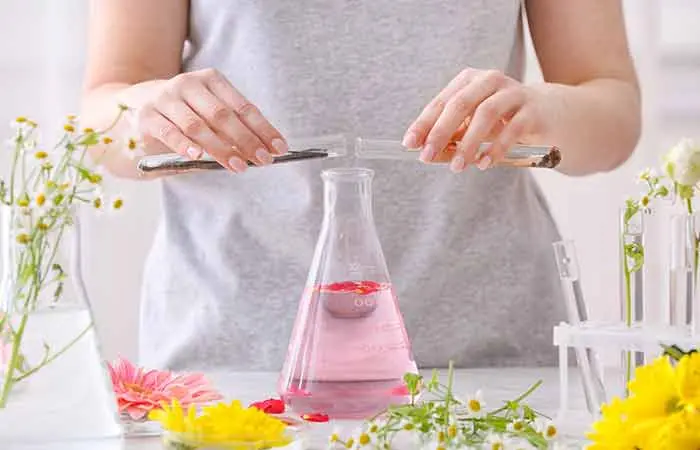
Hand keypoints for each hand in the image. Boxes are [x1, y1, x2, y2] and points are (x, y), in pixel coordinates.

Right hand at [132, 68, 286, 172]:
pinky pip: (169, 132)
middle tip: (263, 160)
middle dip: (247, 140)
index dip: (263, 129)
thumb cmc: (185, 113)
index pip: (243, 107)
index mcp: (212, 80)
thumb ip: (232, 128)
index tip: (279, 148)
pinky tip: (198, 155)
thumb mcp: (210, 114)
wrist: (137, 103)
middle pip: (223, 115)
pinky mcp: (147, 116)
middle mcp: (189, 84)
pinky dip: (185, 145)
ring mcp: (166, 99)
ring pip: (198, 125)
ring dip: (221, 148)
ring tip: (238, 166)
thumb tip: (262, 151)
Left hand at [403, 68, 544, 172]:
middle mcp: (490, 81)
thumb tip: (428, 155)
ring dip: (468, 142)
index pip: (441, 102)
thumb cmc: (504, 122)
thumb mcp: (474, 129)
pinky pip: (513, 128)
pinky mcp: (534, 110)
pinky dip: (496, 148)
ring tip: (458, 166)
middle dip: (440, 132)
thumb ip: (452, 139)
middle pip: (460, 103)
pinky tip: (484, 163)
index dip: (423, 123)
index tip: (409, 144)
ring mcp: (514, 93)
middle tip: (427, 156)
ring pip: (486, 113)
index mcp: (470, 81)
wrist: (553, 115)